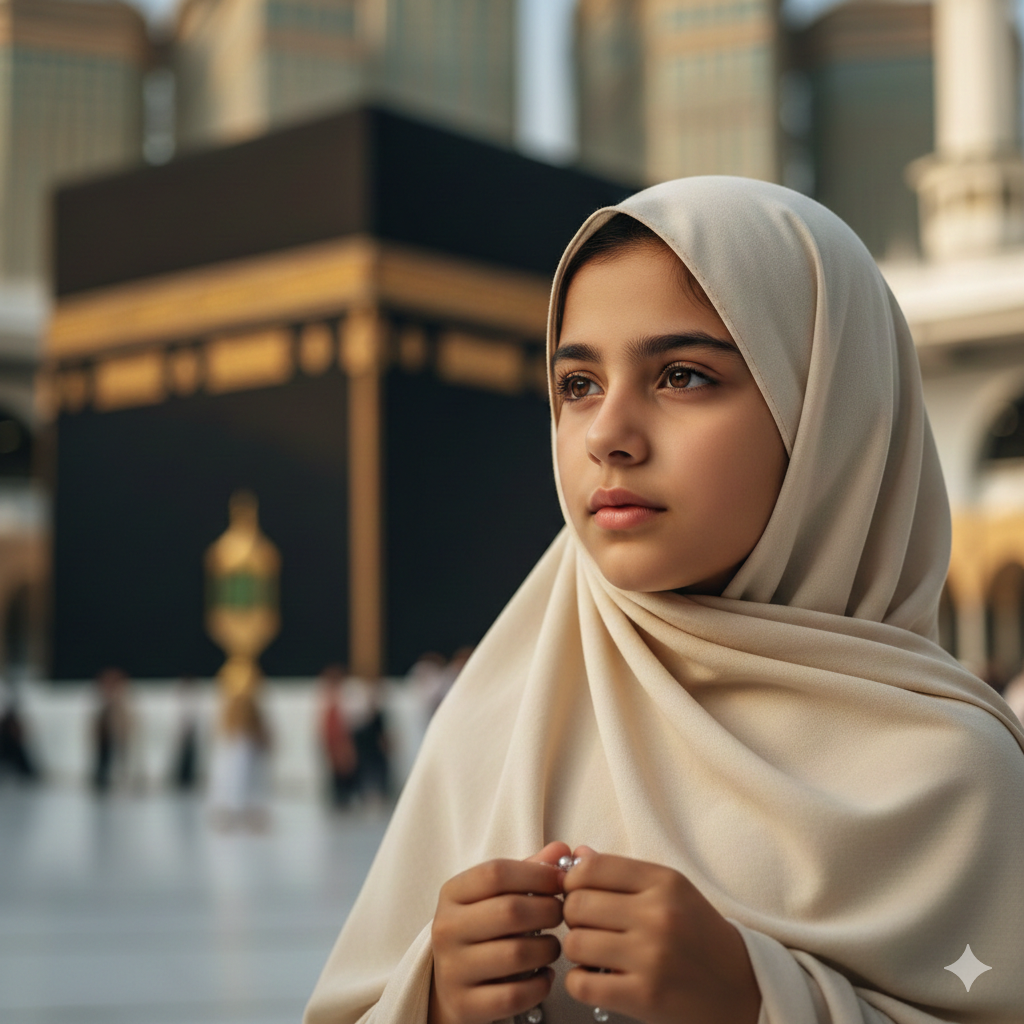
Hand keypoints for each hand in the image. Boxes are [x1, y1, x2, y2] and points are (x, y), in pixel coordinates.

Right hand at [429, 841, 570, 1023]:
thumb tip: (562, 849)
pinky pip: (514, 995)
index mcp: (452, 893)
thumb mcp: (495, 893)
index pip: (496, 872)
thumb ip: (528, 870)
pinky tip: (545, 974)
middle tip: (563, 914)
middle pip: (510, 911)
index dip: (537, 874)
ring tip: (554, 945)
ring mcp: (453, 969)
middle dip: (548, 911)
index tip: (562, 880)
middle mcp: (447, 929)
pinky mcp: (465, 1004)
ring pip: (516, 954)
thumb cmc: (482, 929)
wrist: (448, 984)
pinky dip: (540, 985)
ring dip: (548, 949)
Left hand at [562, 847, 760, 1023]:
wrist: (743, 987)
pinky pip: (582, 983)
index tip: (578, 892)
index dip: (573, 880)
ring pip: (575, 943)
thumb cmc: (699, 935)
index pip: (591, 868)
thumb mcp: (671, 891)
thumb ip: (622, 872)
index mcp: (664, 882)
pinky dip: (579, 981)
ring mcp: (652, 957)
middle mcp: (658, 915)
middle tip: (588, 925)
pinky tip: (596, 977)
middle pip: (577, 904)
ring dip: (577, 950)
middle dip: (573, 916)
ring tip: (595, 953)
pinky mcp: (646, 996)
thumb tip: (577, 854)